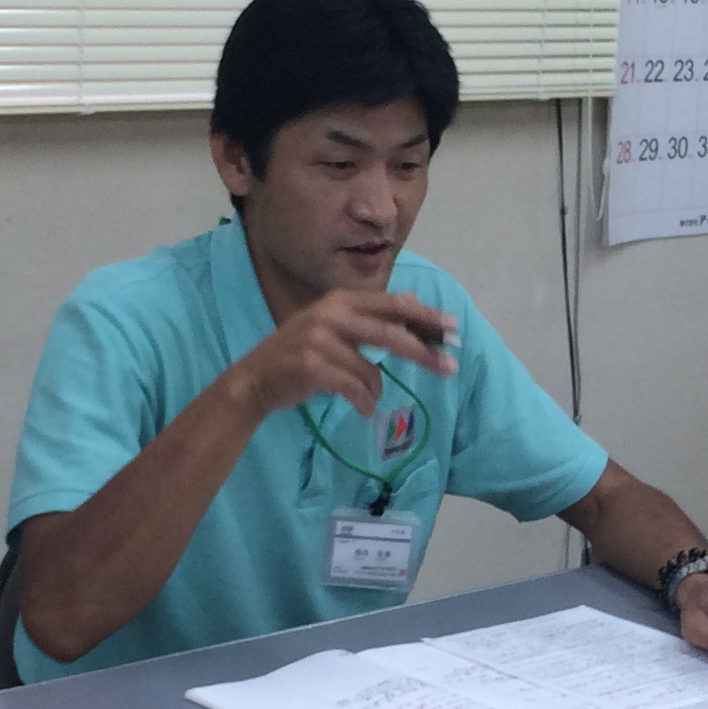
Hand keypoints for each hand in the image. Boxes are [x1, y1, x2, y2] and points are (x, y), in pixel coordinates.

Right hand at [236, 289, 456, 419]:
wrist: (254, 380)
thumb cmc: (300, 356)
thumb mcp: (334, 328)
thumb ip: (369, 319)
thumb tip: (415, 308)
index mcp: (340, 300)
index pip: (393, 305)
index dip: (425, 316)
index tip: (453, 327)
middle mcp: (330, 314)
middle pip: (391, 333)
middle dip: (424, 351)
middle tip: (450, 367)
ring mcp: (319, 339)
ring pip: (372, 370)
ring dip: (375, 390)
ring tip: (367, 397)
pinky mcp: (312, 366)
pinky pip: (356, 389)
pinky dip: (364, 402)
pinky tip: (362, 408)